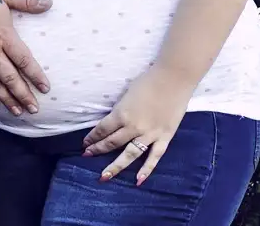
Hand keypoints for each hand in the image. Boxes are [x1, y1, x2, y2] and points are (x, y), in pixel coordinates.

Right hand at [0, 0, 51, 115]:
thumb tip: (49, 2)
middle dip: (23, 95)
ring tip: (17, 111)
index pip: (24, 60)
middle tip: (34, 109)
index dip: (35, 75)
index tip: (46, 88)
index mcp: (4, 34)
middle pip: (10, 78)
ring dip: (6, 99)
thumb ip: (27, 1)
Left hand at [82, 65, 194, 184]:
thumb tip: (115, 119)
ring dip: (115, 166)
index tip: (85, 143)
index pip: (102, 129)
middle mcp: (133, 127)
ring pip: (129, 154)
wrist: (173, 79)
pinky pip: (154, 157)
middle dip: (97, 150)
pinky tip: (138, 180)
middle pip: (112, 143)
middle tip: (87, 155)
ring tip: (104, 176)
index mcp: (122, 113)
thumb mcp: (127, 92)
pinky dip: (146, 169)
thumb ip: (121, 109)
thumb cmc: (148, 80)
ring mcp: (150, 134)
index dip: (92, 137)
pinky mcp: (164, 137)